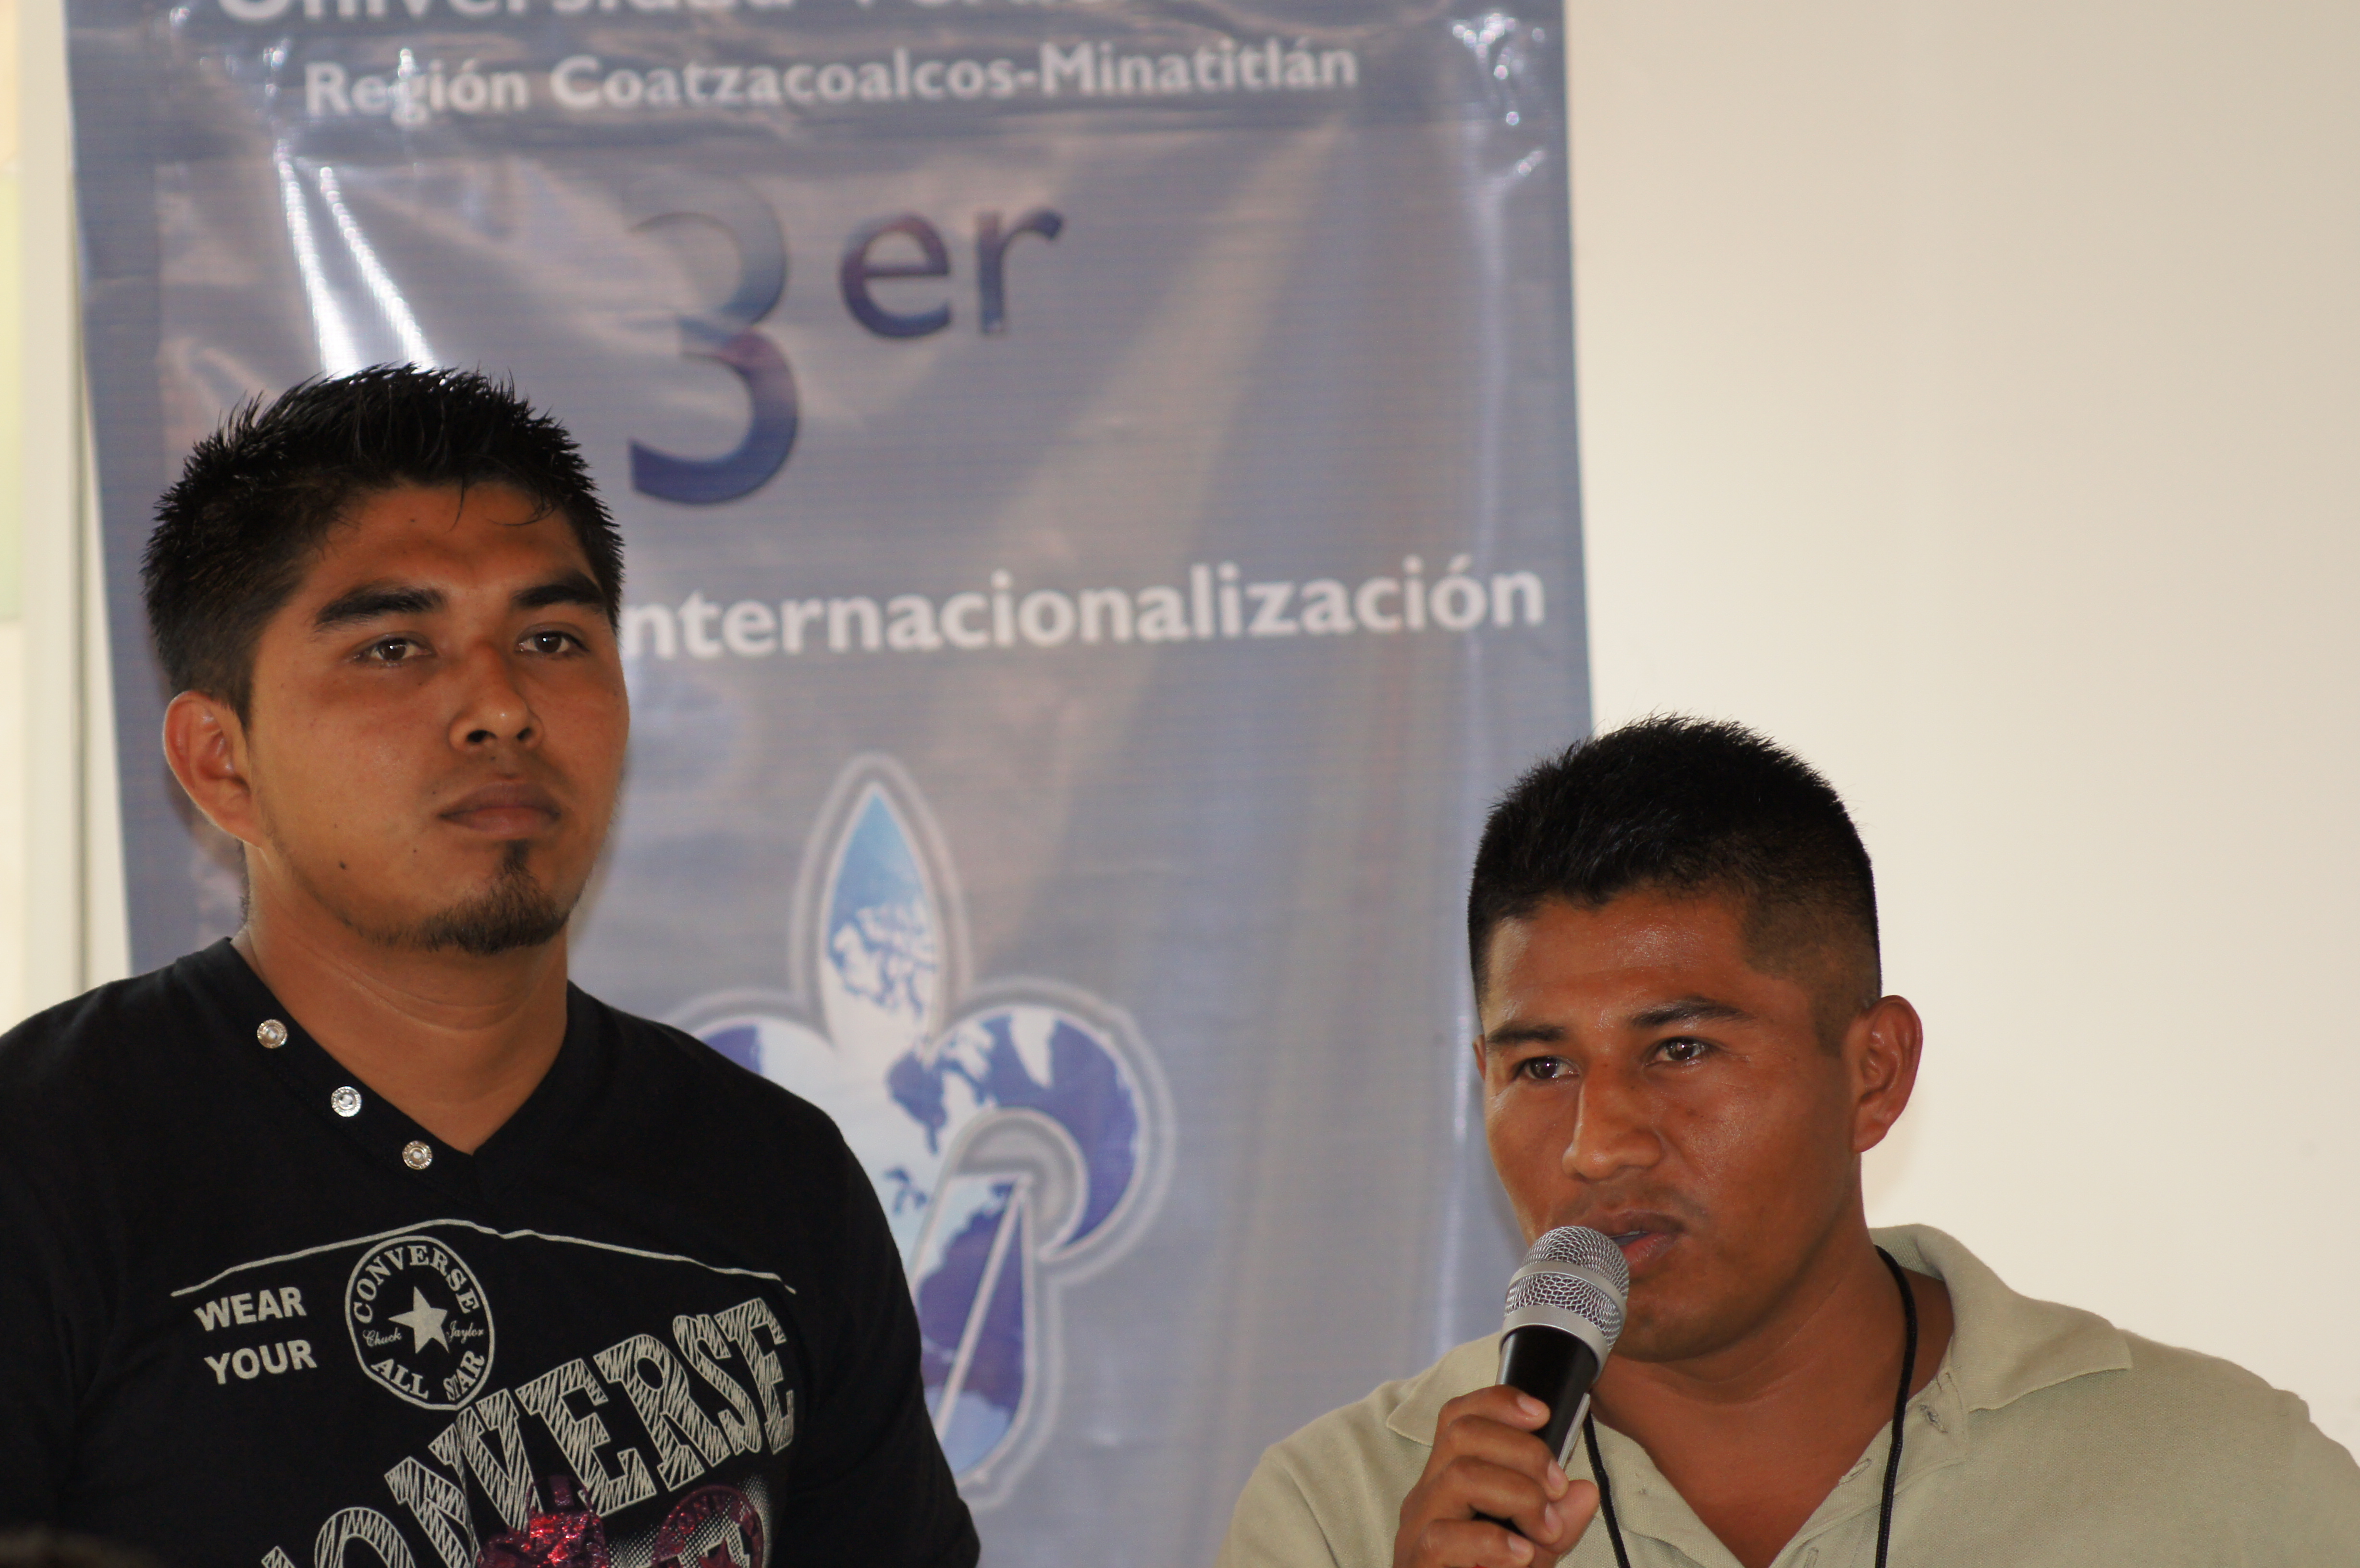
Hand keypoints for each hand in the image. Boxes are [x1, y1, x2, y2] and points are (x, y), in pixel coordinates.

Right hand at [1393, 1387, 1600, 1567]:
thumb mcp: (1534, 1552)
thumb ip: (1559, 1524)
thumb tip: (1584, 1491)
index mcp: (1449, 1481)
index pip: (1459, 1417)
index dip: (1498, 1403)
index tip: (1544, 1414)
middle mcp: (1426, 1497)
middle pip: (1461, 1433)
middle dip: (1522, 1451)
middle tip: (1557, 1489)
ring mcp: (1416, 1530)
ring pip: (1459, 1475)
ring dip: (1517, 1494)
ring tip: (1543, 1530)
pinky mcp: (1418, 1564)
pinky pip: (1445, 1536)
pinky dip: (1492, 1542)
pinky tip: (1521, 1557)